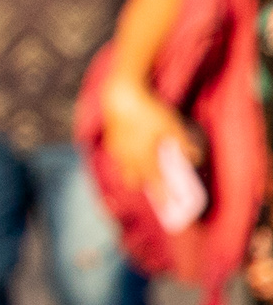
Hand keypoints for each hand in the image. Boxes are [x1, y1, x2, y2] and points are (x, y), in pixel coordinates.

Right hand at [99, 75, 199, 201]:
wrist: (121, 96)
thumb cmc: (149, 111)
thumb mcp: (172, 125)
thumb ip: (184, 143)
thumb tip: (195, 158)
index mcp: (145, 157)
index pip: (156, 183)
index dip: (164, 196)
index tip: (171, 207)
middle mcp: (128, 158)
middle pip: (134, 182)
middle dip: (144, 186)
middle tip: (154, 186)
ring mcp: (117, 150)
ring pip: (123, 171)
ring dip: (133, 174)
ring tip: (141, 171)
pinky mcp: (110, 140)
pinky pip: (117, 157)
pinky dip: (124, 160)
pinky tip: (130, 152)